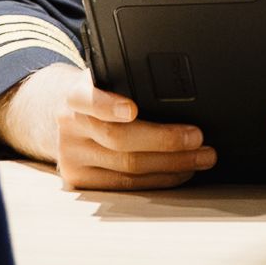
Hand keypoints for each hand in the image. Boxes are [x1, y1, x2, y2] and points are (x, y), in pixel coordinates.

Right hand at [0, 61, 213, 191]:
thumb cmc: (101, 95)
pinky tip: (181, 171)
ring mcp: (72, 156)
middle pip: (119, 139)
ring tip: (201, 157)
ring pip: (127, 166)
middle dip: (165, 140)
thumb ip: (128, 84)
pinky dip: (159, 178)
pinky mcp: (80, 180)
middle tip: (198, 137)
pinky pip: (126, 185)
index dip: (110, 106)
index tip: (132, 110)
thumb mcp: (106, 80)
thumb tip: (180, 92)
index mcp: (75, 95)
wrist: (64, 116)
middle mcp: (70, 126)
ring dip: (172, 163)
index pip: (89, 99)